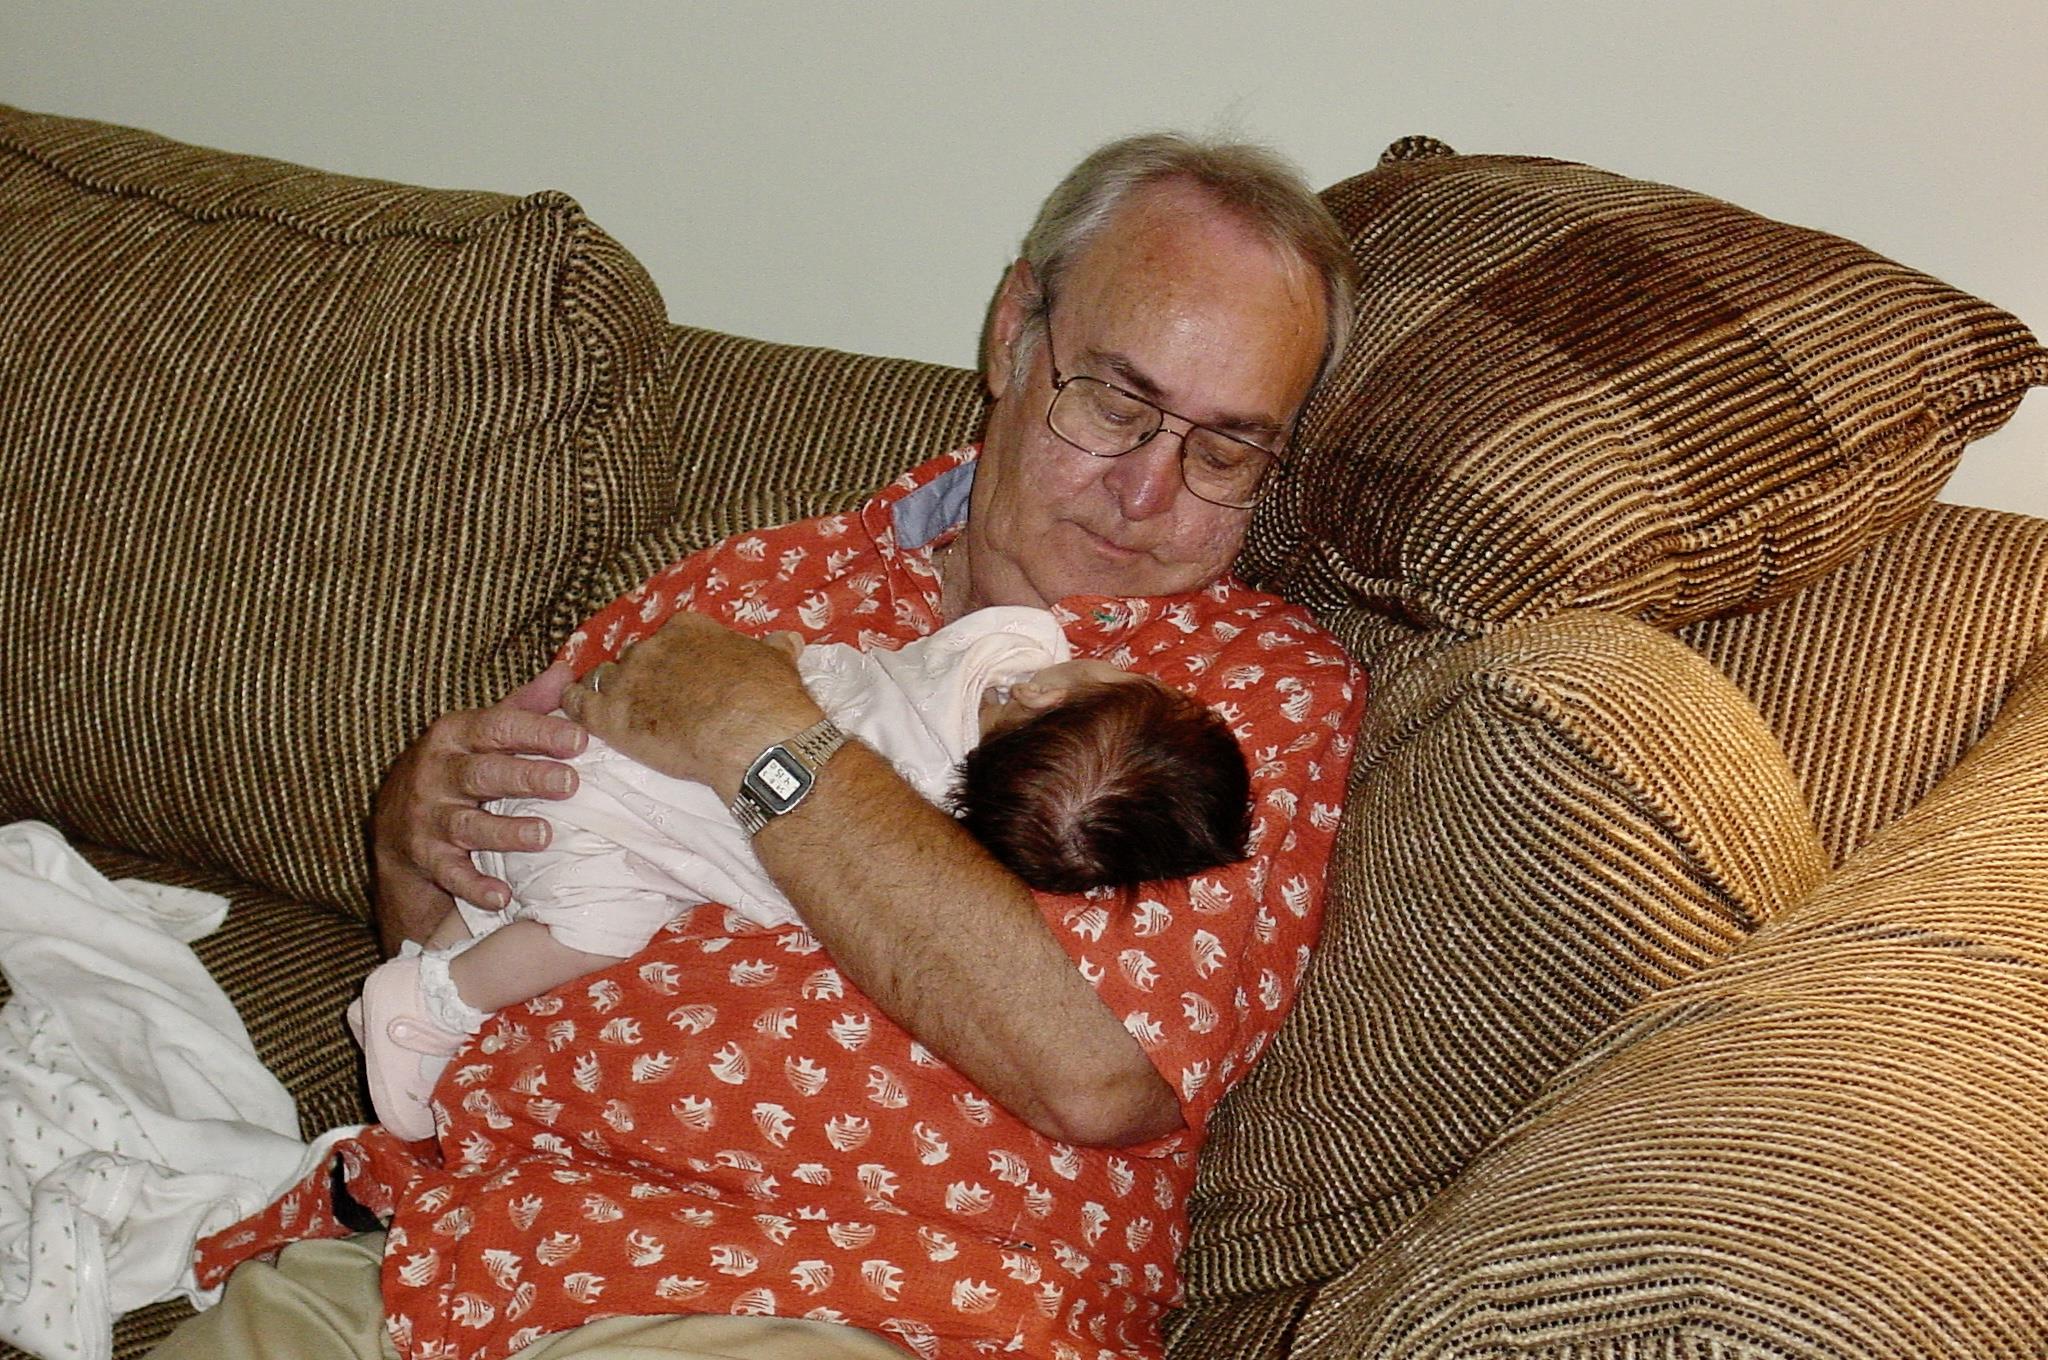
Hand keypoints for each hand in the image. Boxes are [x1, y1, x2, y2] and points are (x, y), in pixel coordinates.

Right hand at [370, 661, 586, 953]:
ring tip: (544, 835)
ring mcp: (427, 818)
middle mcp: (436, 774)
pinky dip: (475, 886)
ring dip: (506, 832)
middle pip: (483, 774)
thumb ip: (524, 705)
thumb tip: (567, 672)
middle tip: (570, 783)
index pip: (498, 727)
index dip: (538, 731)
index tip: (580, 739)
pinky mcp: (425, 858)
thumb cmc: (458, 768)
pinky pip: (450, 875)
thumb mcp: (482, 732)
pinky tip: (503, 896)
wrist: (396, 823)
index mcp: (454, 736)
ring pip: (467, 826)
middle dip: (527, 777)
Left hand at [562, 614, 821, 797]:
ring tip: (622, 709)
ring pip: (606, 677)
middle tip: (658, 698)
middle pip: (638, 655)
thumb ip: (775, 647)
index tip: (682, 670)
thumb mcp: (778, 662)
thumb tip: (789, 638)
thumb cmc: (768, 698)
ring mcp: (628, 680)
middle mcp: (653, 646)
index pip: (672, 634)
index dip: (675, 654)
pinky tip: (571, 707)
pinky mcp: (610, 716)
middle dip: (645, 674)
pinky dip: (572, 702)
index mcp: (689, 628)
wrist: (753, 739)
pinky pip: (577, 702)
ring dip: (613, 690)